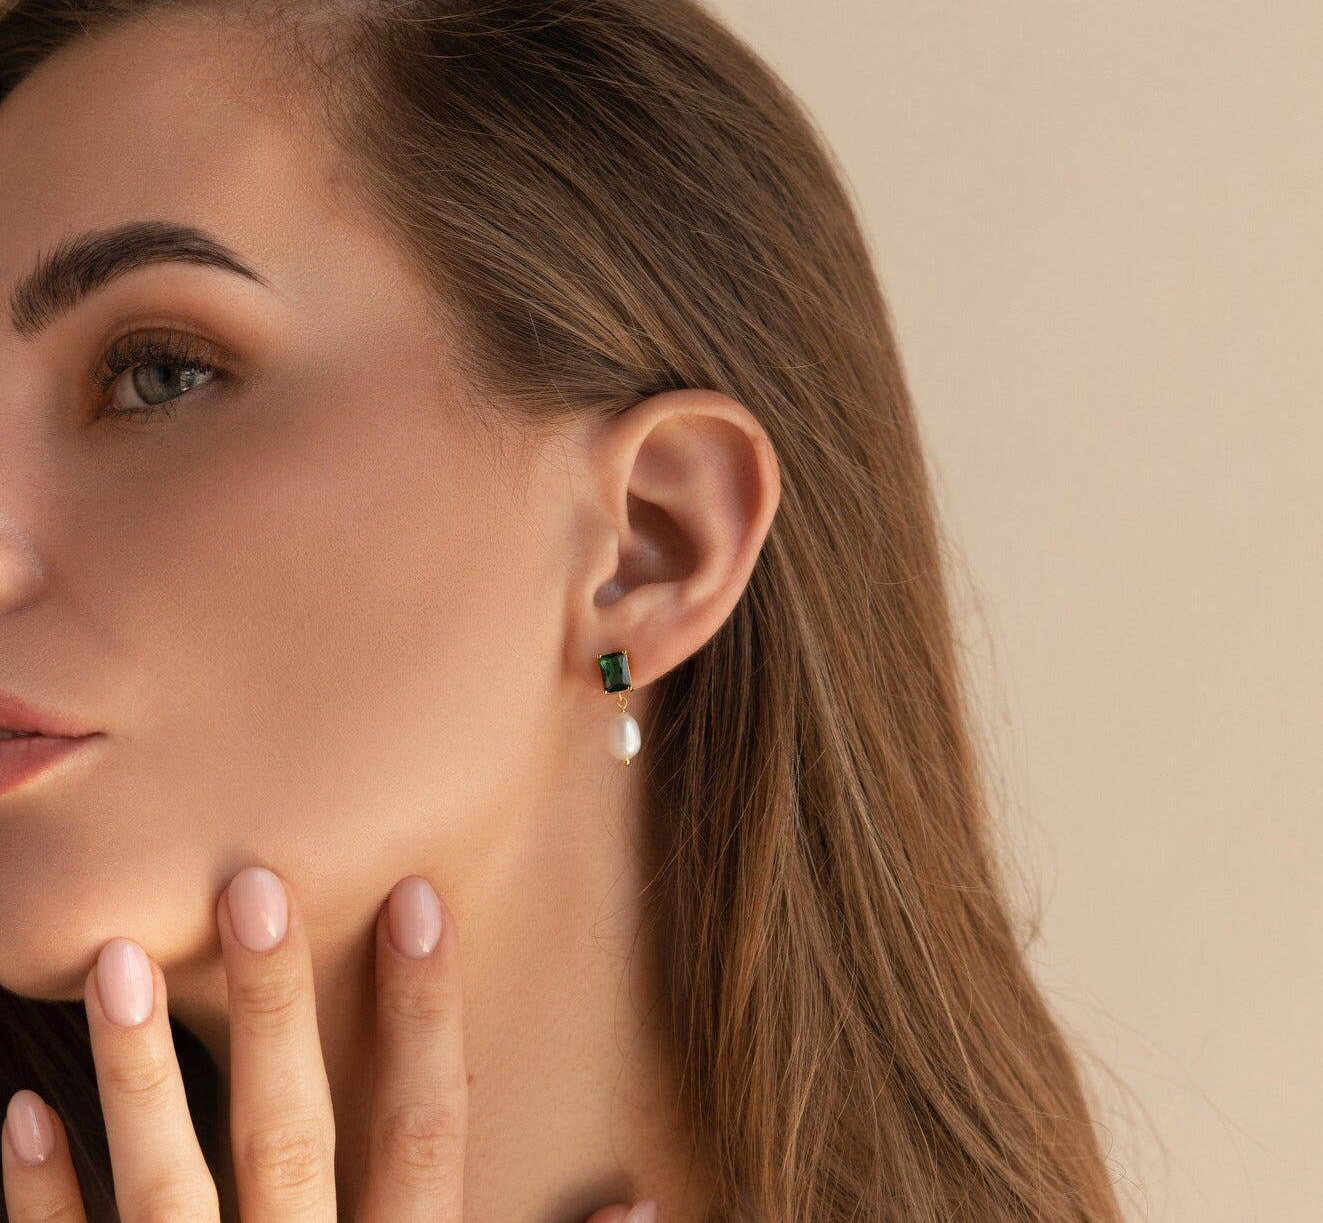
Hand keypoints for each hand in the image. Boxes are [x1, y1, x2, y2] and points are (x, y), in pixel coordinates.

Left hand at [2, 867, 657, 1222]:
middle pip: (289, 1135)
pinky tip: (17, 1112)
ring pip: (167, 1190)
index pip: (426, 1128)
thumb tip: (646, 1202)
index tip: (417, 901)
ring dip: (139, 1077)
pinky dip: (41, 1200)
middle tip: (251, 889)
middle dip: (273, 1011)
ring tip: (115, 961)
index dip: (426, 1015)